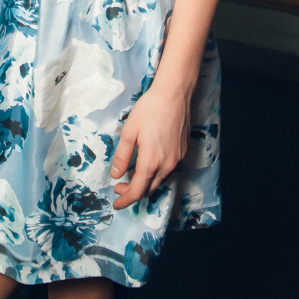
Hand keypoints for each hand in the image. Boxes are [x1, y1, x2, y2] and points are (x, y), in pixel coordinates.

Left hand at [110, 84, 189, 209]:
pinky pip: (167, 171)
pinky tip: (147, 164)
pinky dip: (155, 174)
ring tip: (131, 174)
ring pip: (159, 181)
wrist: (174, 95)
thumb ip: (122, 156)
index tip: (116, 204)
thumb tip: (116, 175)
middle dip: (133, 192)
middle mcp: (167, 165)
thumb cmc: (149, 109)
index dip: (125, 200)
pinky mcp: (182, 153)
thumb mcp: (129, 132)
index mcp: (151, 162)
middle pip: (149, 190)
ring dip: (145, 183)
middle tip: (119, 186)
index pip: (137, 191)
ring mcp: (177, 160)